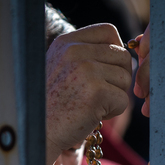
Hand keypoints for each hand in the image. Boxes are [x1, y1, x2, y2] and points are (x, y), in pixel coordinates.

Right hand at [45, 24, 132, 164]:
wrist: (37, 133)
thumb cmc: (53, 104)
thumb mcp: (63, 67)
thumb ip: (88, 54)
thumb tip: (127, 53)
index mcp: (66, 42)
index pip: (108, 31)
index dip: (115, 50)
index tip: (105, 71)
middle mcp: (75, 51)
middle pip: (122, 55)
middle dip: (118, 77)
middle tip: (100, 94)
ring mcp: (86, 71)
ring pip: (125, 78)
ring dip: (115, 96)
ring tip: (92, 105)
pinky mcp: (96, 93)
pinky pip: (123, 100)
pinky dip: (114, 112)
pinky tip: (92, 115)